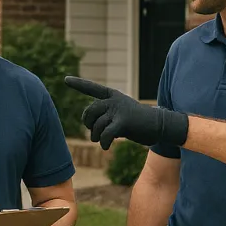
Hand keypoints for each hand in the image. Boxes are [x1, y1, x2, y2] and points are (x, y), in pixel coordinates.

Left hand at [64, 76, 188, 150]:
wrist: (160, 126)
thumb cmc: (138, 123)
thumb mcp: (120, 115)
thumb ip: (106, 116)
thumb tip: (92, 129)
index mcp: (113, 96)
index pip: (92, 88)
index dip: (79, 84)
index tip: (66, 79)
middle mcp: (114, 100)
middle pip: (89, 111)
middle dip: (88, 124)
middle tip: (94, 132)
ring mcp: (119, 109)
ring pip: (97, 125)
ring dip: (96, 137)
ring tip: (102, 140)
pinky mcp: (124, 121)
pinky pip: (106, 134)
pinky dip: (104, 143)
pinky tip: (107, 147)